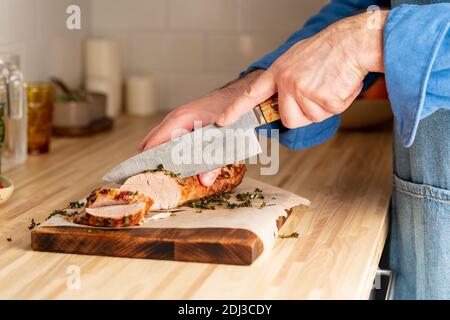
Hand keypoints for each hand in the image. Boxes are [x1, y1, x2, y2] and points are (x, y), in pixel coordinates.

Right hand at [139, 70, 263, 186]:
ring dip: (160, 156)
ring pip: (160, 141)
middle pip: (151, 142)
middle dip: (150, 160)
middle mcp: (175, 119)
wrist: (239, 95)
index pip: (153, 142)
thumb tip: (203, 181)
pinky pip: (169, 138)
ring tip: (161, 176)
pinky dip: (169, 151)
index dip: (147, 160)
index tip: (144, 176)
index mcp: (180, 119)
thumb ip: (215, 162)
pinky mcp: (184, 124)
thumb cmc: (231, 112)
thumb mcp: (225, 140)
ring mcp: (178, 120)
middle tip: (152, 180)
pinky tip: (175, 164)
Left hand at [217, 11, 387, 127]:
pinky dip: (338, 103)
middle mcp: (287, 82)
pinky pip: (329, 113)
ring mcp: (303, 91)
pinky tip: (340, 85)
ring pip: (310, 118)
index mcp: (279, 72)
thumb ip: (287, 80)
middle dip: (304, 114)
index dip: (236, 109)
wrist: (353, 41)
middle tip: (318, 93)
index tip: (223, 120)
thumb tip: (286, 101)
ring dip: (323, 108)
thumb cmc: (328, 50)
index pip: (252, 94)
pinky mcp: (322, 99)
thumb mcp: (298, 60)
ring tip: (330, 85)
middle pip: (289, 119)